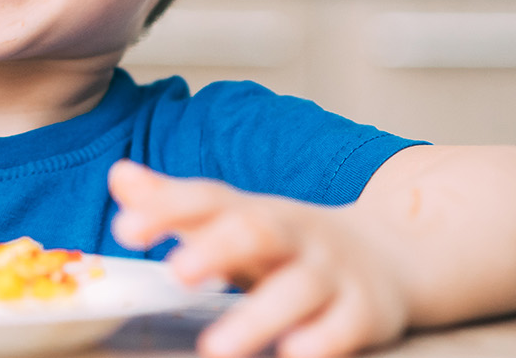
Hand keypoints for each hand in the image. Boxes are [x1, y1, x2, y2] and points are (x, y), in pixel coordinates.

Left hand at [109, 161, 409, 357]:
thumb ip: (178, 205)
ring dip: (258, 316)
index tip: (125, 229)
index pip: (209, 200)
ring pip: (298, 289)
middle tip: (178, 272)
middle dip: (217, 249)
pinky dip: (322, 340)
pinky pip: (345, 326)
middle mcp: (294, 235)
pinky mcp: (364, 312)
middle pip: (257, 232)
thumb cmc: (291, 245)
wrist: (395, 255)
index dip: (167, 209)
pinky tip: (295, 352)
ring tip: (217, 347)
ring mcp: (332, 272)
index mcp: (256, 211)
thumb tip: (120, 176)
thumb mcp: (237, 218)